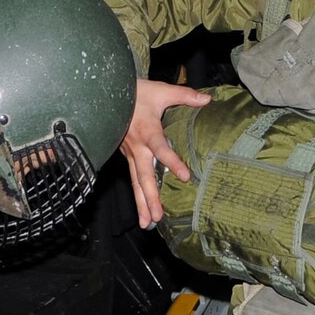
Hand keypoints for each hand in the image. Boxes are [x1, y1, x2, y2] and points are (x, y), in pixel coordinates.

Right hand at [121, 78, 211, 228]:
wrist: (106, 92)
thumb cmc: (136, 92)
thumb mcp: (161, 90)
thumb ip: (184, 95)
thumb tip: (208, 100)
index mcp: (146, 130)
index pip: (160, 149)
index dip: (172, 162)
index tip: (186, 176)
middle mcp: (136, 146)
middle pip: (143, 176)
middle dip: (150, 198)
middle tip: (157, 217)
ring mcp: (129, 154)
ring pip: (135, 182)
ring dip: (141, 203)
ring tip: (147, 224)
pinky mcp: (126, 157)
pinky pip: (132, 178)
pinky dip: (137, 196)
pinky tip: (143, 211)